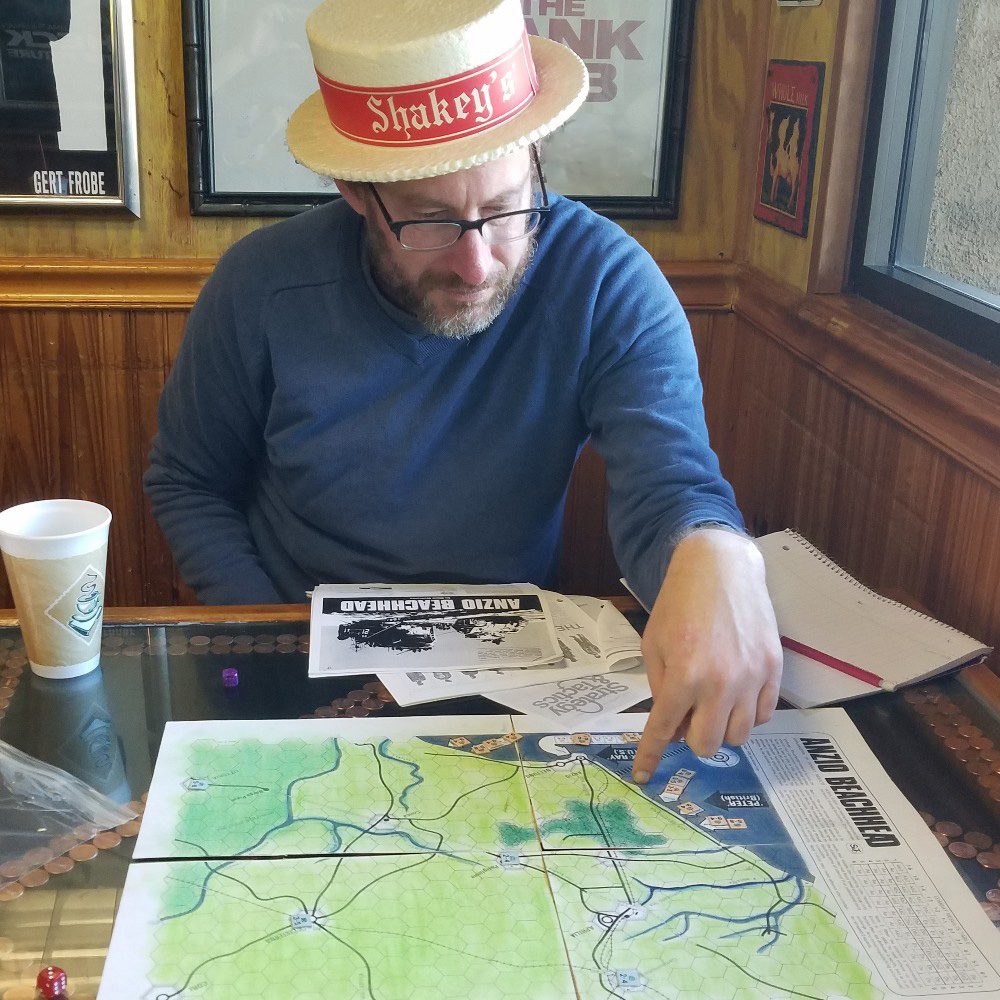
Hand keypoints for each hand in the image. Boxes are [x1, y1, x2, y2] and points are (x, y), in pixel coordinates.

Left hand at [632, 528, 781, 782]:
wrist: (719, 569)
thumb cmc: (679, 605)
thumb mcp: (654, 645)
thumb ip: (660, 688)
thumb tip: (672, 726)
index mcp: (683, 677)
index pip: (665, 731)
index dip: (651, 756)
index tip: (643, 774)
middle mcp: (720, 684)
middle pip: (708, 744)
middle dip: (693, 738)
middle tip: (688, 718)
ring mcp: (751, 678)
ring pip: (740, 735)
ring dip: (722, 727)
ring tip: (714, 704)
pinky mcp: (774, 669)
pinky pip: (764, 715)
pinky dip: (747, 714)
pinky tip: (736, 695)